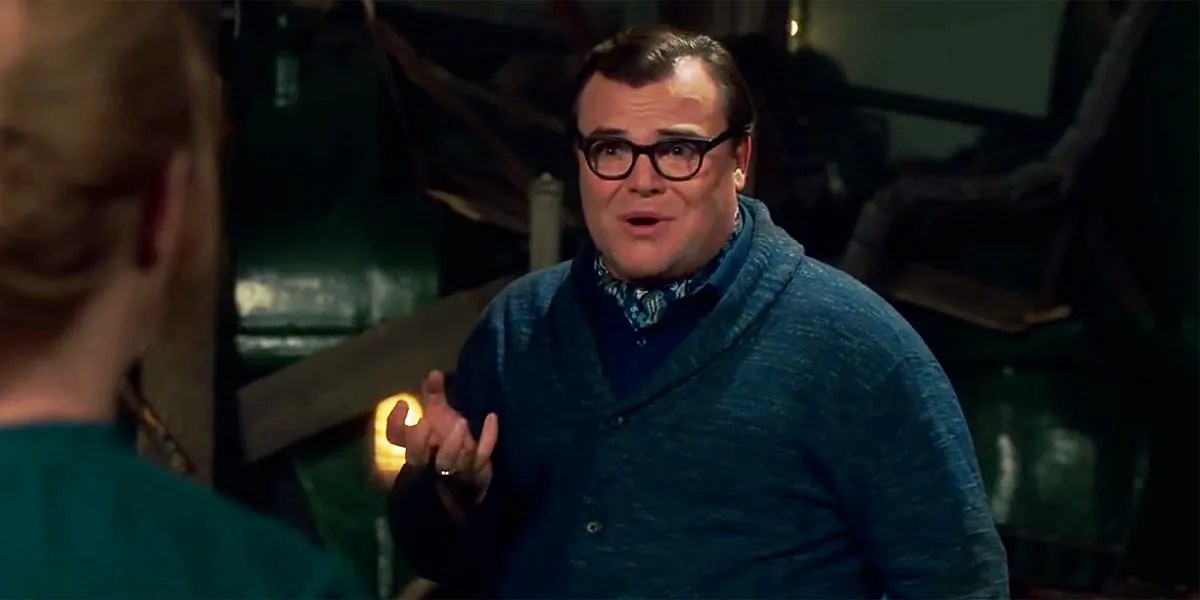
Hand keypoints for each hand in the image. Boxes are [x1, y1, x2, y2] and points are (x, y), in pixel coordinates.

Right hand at [386, 370, 498, 511]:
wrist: (471, 474)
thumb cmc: (449, 441)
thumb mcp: (440, 416)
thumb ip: (434, 394)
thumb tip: (434, 372)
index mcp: (417, 445)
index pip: (396, 438)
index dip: (395, 422)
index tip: (404, 403)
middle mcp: (430, 460)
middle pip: (415, 457)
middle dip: (418, 441)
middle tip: (428, 422)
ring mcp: (453, 469)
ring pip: (448, 462)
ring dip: (452, 442)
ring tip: (461, 421)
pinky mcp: (476, 472)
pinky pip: (481, 456)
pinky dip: (487, 438)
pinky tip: (491, 418)